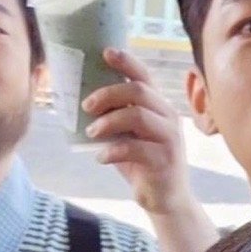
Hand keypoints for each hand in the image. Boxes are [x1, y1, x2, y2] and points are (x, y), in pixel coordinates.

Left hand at [81, 49, 191, 215]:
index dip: (127, 62)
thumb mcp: (130, 137)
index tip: (106, 52)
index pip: (145, 77)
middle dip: (109, 94)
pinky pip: (134, 148)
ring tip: (91, 133)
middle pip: (139, 91)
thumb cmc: (144, 164)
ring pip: (138, 116)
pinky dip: (112, 151)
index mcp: (159, 108)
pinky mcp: (164, 160)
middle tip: (86, 105)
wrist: (167, 199)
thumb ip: (116, 120)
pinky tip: (101, 157)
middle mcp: (168, 118)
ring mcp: (169, 138)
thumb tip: (81, 104)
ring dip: (108, 121)